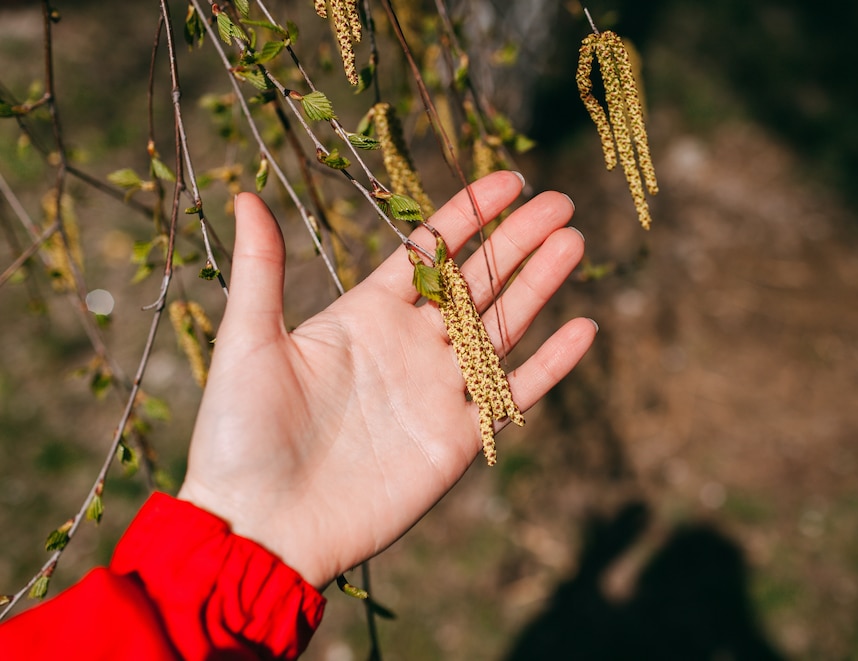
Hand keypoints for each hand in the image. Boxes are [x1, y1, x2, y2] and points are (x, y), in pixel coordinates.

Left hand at [176, 171, 595, 588]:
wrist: (262, 528)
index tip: (509, 180)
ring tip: (574, 242)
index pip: (430, 252)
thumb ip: (261, 270)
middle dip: (517, 241)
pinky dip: (551, 365)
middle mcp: (409, 346)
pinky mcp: (457, 439)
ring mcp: (437, 392)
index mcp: (365, 315)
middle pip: (477, 282)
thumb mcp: (248, 343)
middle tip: (559, 203)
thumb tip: (246, 196)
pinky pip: (513, 393)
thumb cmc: (240, 436)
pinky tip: (583, 328)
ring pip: (502, 328)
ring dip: (540, 286)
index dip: (469, 214)